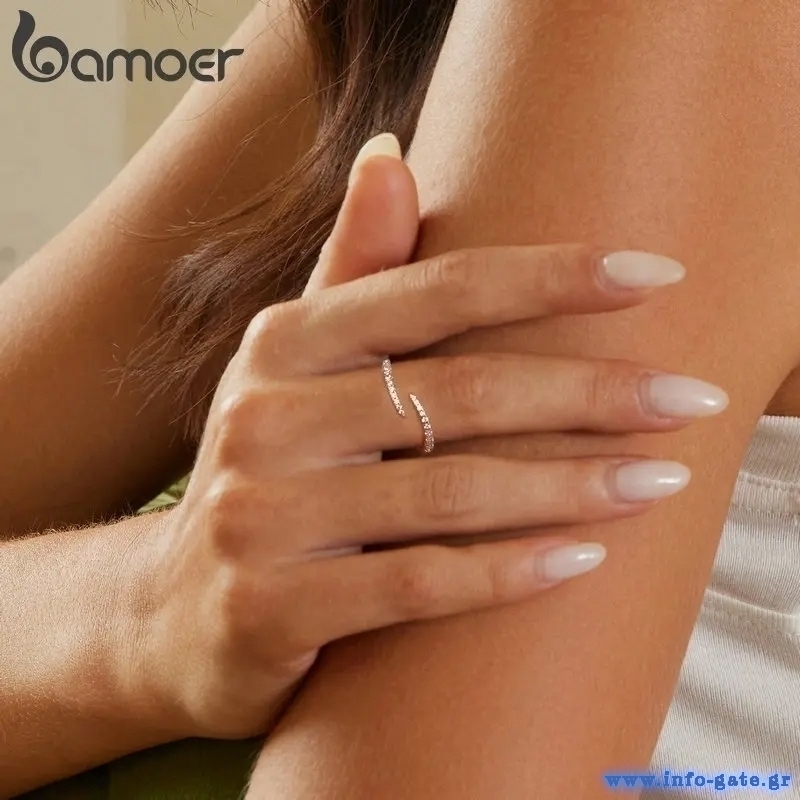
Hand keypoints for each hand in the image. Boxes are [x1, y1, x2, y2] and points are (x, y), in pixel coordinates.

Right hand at [136, 134, 726, 740]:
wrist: (175, 612)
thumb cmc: (267, 476)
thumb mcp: (293, 366)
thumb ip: (349, 269)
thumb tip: (392, 150)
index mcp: (280, 345)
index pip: (431, 290)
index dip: (547, 278)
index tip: (652, 276)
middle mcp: (263, 418)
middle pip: (456, 393)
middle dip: (587, 394)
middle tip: (685, 399)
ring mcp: (260, 517)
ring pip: (446, 493)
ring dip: (569, 487)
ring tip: (658, 481)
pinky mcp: (271, 608)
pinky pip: (414, 585)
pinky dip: (506, 574)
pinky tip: (582, 560)